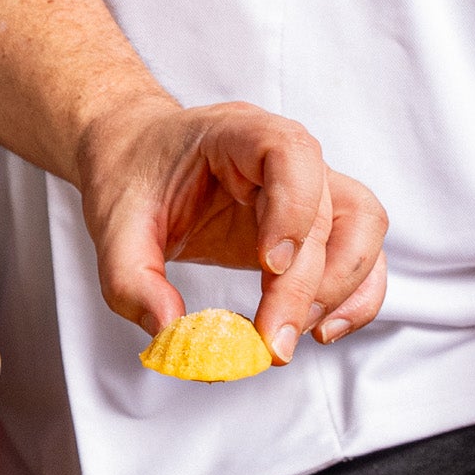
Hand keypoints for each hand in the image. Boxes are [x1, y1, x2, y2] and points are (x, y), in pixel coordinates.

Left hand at [74, 100, 388, 361]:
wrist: (134, 159)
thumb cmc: (130, 178)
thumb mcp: (111, 227)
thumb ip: (131, 281)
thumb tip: (170, 333)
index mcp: (237, 133)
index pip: (290, 154)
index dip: (293, 209)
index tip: (270, 266)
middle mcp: (285, 157)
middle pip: (330, 210)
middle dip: (307, 285)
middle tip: (272, 342)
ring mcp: (307, 190)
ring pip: (363, 227)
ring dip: (343, 289)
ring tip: (295, 336)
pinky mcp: (311, 227)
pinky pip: (359, 256)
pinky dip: (353, 296)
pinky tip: (320, 331)